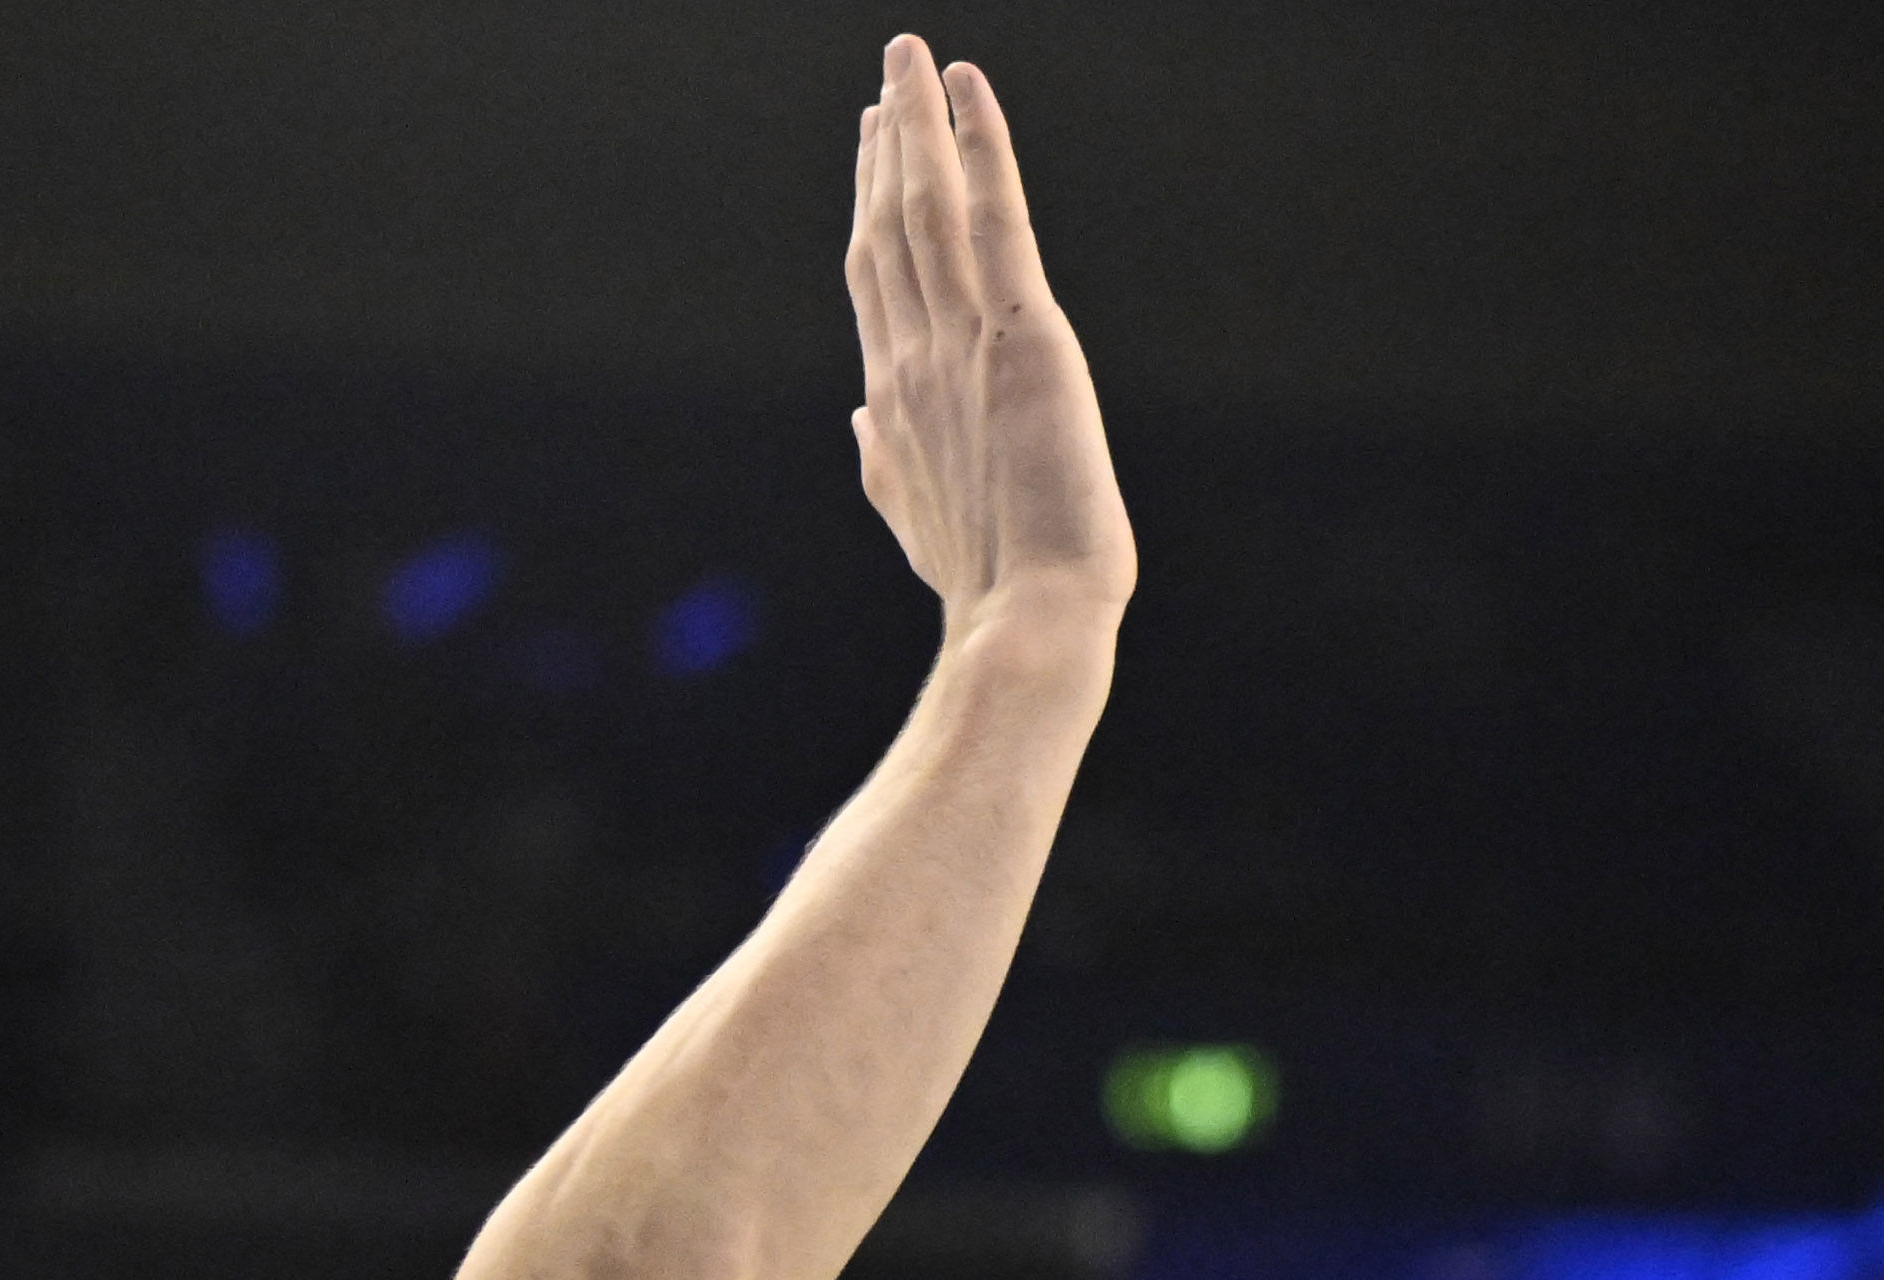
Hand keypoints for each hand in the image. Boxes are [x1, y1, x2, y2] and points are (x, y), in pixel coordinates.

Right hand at [844, 33, 1136, 624]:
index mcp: (894, 399)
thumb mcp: (918, 520)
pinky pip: (992, 219)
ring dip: (915, 124)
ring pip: (925, 209)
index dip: (867, 205)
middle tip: (889, 77)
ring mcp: (959, 344)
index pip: (876, 281)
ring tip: (912, 58)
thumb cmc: (987, 584)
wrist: (1025, 617)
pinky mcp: (1019, 336)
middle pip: (887, 229)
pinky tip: (967, 88)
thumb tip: (857, 420)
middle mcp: (913, 358)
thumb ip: (884, 460)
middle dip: (883, 147)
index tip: (871, 148)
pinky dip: (977, 146)